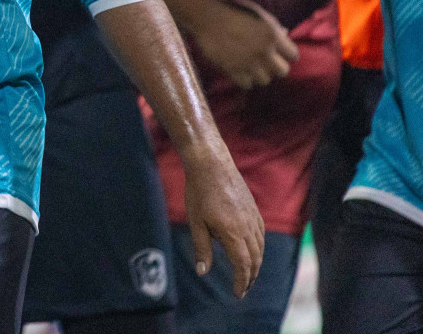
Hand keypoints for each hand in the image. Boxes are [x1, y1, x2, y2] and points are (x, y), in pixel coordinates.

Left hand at [181, 142, 264, 295]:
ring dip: (255, 264)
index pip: (243, 265)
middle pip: (255, 259)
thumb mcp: (196, 222)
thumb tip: (203, 272)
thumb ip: (201, 248)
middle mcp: (248, 227)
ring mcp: (253, 218)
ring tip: (247, 275)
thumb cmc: (199, 192)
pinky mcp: (254, 210)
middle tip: (242, 289)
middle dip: (250, 277)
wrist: (211, 164)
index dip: (241, 281)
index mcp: (233, 232)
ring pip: (260, 248)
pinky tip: (251, 252)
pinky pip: (260, 235)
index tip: (237, 293)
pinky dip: (258, 249)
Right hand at [192, 0, 297, 89]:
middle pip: (282, 71)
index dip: (287, 55)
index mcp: (272, 36)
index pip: (293, 55)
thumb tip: (284, 34)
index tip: (279, 54)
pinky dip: (244, 79)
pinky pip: (247, 84)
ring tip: (252, 68)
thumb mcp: (258, 13)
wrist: (207, 17)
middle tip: (266, 62)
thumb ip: (273, 25)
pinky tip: (240, 71)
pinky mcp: (233, 70)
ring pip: (265, 81)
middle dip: (275, 67)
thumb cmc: (232, 11)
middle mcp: (264, 51)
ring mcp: (249, 63)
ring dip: (259, 74)